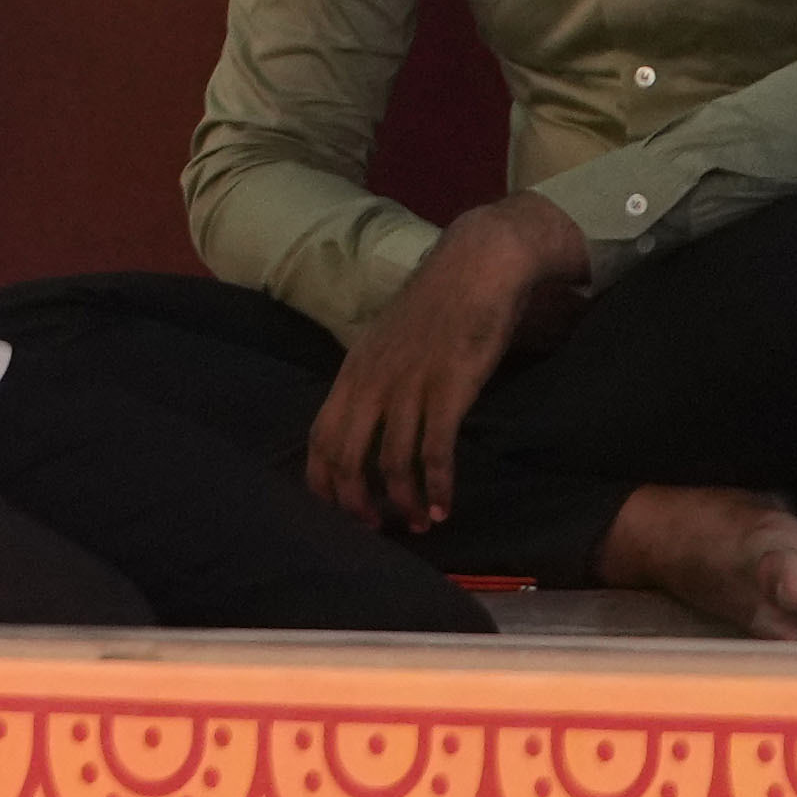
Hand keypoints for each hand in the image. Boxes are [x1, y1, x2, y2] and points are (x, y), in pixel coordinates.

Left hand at [310, 196, 587, 532]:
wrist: (477, 268)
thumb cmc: (437, 307)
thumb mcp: (387, 344)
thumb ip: (374, 380)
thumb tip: (370, 420)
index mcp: (352, 374)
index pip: (319, 437)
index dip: (322, 479)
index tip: (333, 509)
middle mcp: (371, 384)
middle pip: (346, 458)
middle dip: (355, 502)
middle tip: (373, 528)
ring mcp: (409, 387)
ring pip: (391, 461)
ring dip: (402, 501)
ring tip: (417, 525)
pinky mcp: (449, 389)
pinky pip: (436, 450)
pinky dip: (438, 485)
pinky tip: (444, 507)